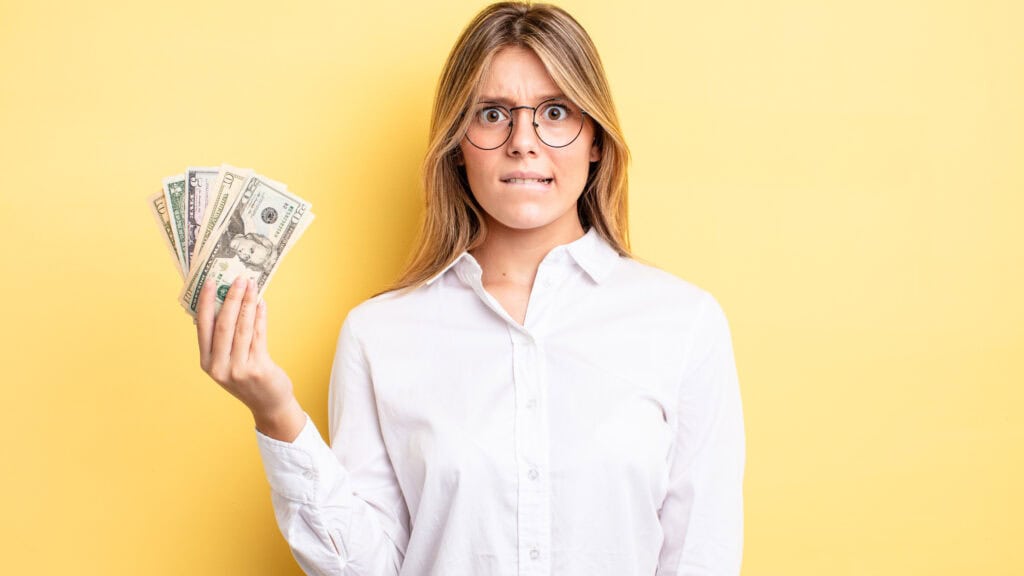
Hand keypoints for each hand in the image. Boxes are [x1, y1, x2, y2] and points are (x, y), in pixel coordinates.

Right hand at [196, 276, 303, 439]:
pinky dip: (260, 317)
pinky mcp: (258, 368)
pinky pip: (258, 336)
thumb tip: (227, 300)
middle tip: (238, 278)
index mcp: (206, 362)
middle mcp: (219, 366)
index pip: (203, 326)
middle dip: (231, 298)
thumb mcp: (228, 362)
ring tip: (252, 285)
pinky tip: (261, 303)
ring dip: (248, 303)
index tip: (209, 281)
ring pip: (243, 328)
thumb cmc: (248, 378)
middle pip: (223, 324)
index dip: (205, 302)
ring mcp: (238, 369)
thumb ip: (224, 339)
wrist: (269, 404)